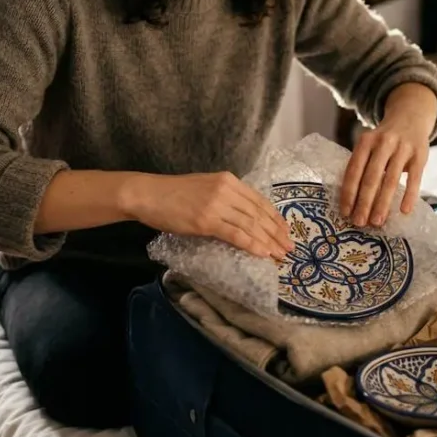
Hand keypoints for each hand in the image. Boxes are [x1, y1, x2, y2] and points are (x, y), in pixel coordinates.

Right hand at [128, 172, 293, 259]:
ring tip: (279, 255)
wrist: (148, 194)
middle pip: (259, 214)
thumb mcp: (205, 188)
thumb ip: (226, 198)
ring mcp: (217, 204)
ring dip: (268, 242)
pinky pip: (235, 234)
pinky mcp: (206, 220)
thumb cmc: (173, 194)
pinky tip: (262, 253)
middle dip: (276, 233)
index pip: (259, 201)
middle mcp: (227, 189)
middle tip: (288, 248)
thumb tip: (244, 218)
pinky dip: (251, 244)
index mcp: (229, 180)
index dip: (275, 218)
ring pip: (250, 225)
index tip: (285, 232)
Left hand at [339, 84, 436, 226]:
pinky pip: (415, 179)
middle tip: (359, 222)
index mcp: (366, 141)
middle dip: (364, 202)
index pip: (354, 170)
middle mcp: (383, 142)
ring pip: (391, 180)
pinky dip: (409, 196)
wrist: (411, 116)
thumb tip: (352, 201)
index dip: (349, 192)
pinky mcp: (420, 154)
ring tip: (377, 221)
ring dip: (383, 203)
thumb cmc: (385, 140)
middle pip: (371, 177)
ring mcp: (403, 148)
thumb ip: (362, 165)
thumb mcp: (370, 144)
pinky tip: (404, 211)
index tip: (345, 212)